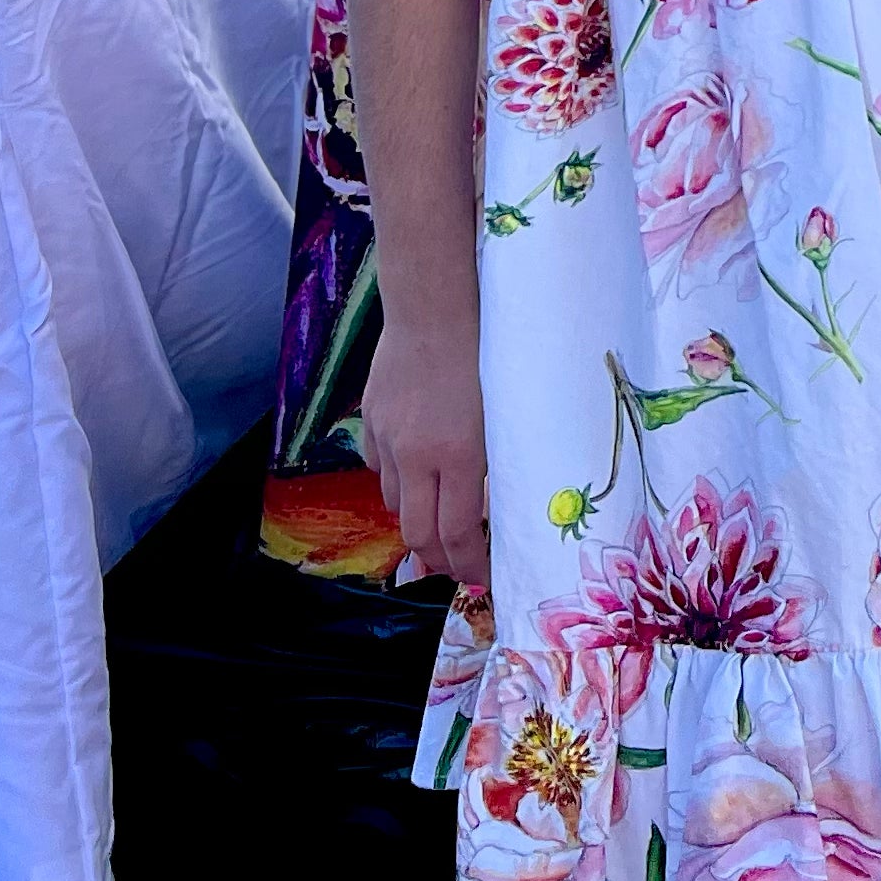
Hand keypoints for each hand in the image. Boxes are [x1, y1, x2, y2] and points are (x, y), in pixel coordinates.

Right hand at [361, 311, 491, 589]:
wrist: (436, 305)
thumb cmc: (491, 348)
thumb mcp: (509, 408)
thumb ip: (497, 456)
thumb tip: (497, 498)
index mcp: (457, 457)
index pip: (456, 534)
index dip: (470, 564)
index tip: (486, 576)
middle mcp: (416, 456)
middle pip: (416, 532)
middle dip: (440, 559)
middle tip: (461, 565)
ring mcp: (388, 439)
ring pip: (394, 501)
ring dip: (418, 519)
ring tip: (441, 523)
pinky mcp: (372, 420)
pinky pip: (380, 467)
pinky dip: (398, 481)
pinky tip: (416, 473)